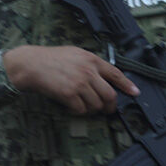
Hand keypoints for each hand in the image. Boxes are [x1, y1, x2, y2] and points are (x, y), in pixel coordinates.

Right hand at [2, 45, 138, 114]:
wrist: (31, 64)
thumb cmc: (49, 58)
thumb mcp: (74, 54)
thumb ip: (89, 63)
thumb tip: (102, 76)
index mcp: (91, 60)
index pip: (116, 74)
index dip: (127, 85)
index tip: (135, 92)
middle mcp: (88, 71)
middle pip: (109, 95)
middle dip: (110, 106)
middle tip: (106, 110)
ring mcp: (80, 83)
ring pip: (96, 104)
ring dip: (92, 110)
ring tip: (84, 107)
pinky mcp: (69, 94)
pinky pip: (81, 109)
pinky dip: (78, 111)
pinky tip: (72, 107)